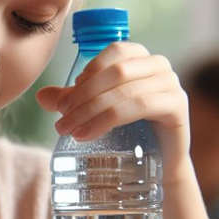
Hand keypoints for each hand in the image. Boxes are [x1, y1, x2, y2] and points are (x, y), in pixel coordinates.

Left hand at [36, 42, 191, 182]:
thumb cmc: (129, 134)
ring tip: (70, 131)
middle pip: (115, 72)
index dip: (87, 73)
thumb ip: (72, 101)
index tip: (65, 102)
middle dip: (82, 97)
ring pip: (123, 90)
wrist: (159, 166)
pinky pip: (138, 106)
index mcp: (141, 58)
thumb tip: (41, 96)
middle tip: (61, 121)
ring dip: (90, 111)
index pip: (113, 52)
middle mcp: (159, 66)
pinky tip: (88, 134)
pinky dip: (108, 119)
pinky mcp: (177, 106)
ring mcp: (171, 84)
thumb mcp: (96, 111)